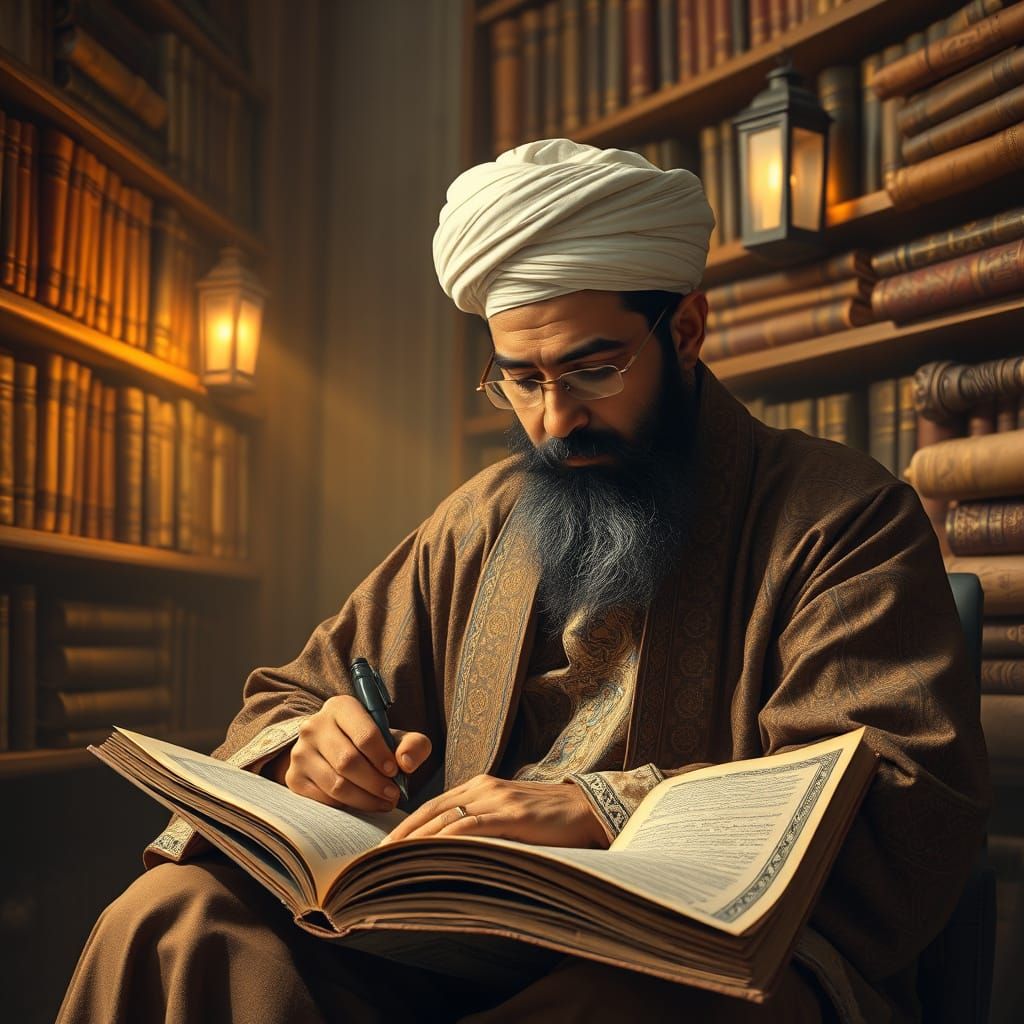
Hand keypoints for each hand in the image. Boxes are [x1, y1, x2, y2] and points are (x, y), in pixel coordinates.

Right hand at [264, 695, 430, 811]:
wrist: (334, 750)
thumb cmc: (371, 743)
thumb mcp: (396, 737)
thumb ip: (413, 744)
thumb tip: (405, 763)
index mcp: (341, 707)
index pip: (364, 734)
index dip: (383, 757)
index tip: (395, 772)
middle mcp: (314, 726)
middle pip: (348, 761)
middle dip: (376, 783)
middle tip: (393, 795)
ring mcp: (300, 752)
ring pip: (336, 784)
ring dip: (364, 799)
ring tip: (383, 802)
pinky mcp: (293, 778)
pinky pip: (323, 799)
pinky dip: (347, 806)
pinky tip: (363, 804)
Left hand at [381, 774, 610, 848]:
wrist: (587, 810)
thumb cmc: (547, 819)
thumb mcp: (507, 816)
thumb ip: (481, 824)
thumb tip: (451, 849)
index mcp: (478, 786)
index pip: (430, 806)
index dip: (403, 826)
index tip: (381, 848)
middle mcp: (482, 787)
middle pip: (429, 811)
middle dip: (399, 835)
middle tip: (374, 859)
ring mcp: (496, 798)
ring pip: (444, 817)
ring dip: (414, 840)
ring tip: (391, 860)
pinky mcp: (512, 814)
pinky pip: (471, 826)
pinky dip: (446, 839)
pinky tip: (429, 852)